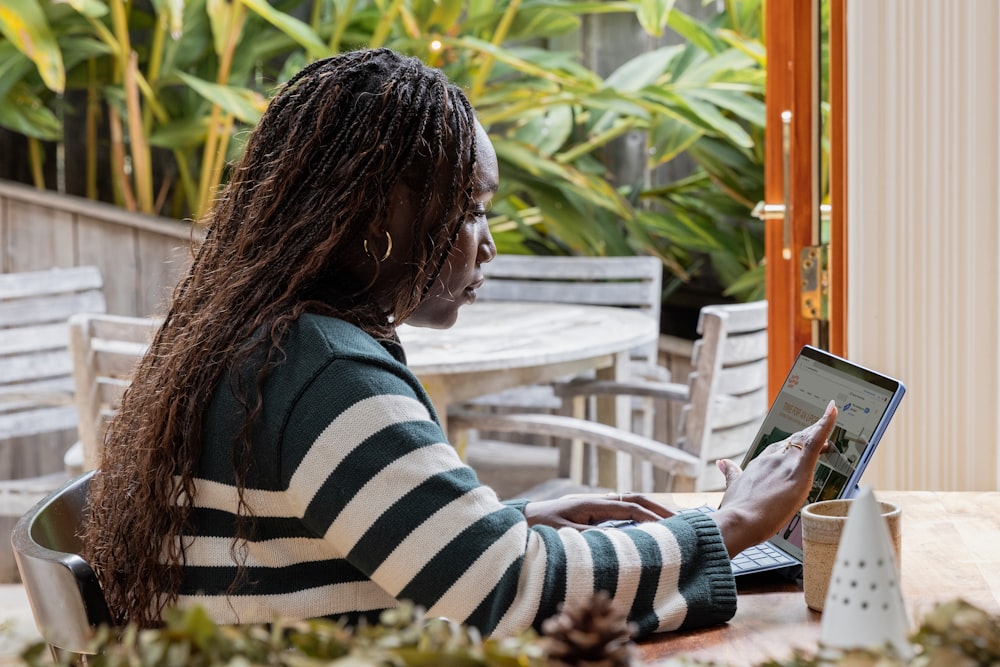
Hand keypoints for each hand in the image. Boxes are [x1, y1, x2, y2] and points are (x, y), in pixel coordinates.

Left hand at [523, 493, 675, 529]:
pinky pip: (621, 513)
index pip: (631, 508)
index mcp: (593, 503)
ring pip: (630, 505)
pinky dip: (638, 518)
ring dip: (651, 512)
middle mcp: (597, 502)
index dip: (652, 517)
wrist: (522, 521)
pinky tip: (648, 529)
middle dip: (658, 509)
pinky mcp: (592, 514)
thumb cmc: (539, 528)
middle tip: (681, 521)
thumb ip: (591, 538)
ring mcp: (596, 507)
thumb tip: (619, 542)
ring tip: (672, 523)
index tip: (671, 528)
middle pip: (635, 500)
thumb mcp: (564, 534)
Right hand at [711, 400, 837, 557]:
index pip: (779, 449)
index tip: (799, 438)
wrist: (739, 520)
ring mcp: (786, 462)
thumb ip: (731, 473)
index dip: (791, 444)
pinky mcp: (799, 469)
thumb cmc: (737, 510)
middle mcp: (772, 458)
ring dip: (819, 431)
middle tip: (821, 426)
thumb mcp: (733, 488)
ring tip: (830, 418)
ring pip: (807, 440)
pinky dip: (825, 424)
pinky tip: (833, 410)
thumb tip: (722, 463)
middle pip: (795, 442)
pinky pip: (816, 442)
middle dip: (808, 435)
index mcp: (759, 463)